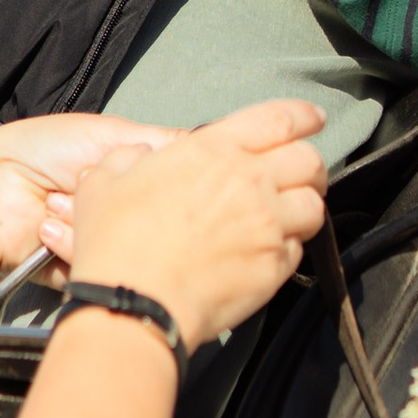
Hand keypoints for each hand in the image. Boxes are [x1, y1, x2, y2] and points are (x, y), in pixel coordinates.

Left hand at [0, 112, 172, 287]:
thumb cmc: (39, 151)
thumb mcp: (108, 135)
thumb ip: (162, 145)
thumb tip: (207, 149)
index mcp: (129, 172)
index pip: (173, 180)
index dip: (177, 180)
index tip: (183, 177)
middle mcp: (120, 209)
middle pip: (159, 215)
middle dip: (133, 200)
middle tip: (110, 186)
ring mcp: (104, 240)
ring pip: (132, 244)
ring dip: (95, 221)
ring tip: (58, 200)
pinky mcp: (86, 270)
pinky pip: (103, 265)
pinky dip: (79, 246)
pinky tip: (52, 227)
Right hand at [64, 98, 326, 358]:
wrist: (133, 302)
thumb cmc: (116, 244)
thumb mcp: (103, 182)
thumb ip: (128, 158)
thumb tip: (138, 157)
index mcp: (213, 150)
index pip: (278, 118)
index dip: (303, 114)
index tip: (313, 117)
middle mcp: (249, 181)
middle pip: (309, 160)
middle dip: (312, 164)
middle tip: (303, 172)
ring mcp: (266, 225)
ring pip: (314, 206)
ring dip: (306, 206)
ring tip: (292, 215)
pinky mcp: (272, 267)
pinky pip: (298, 250)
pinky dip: (290, 248)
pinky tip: (269, 252)